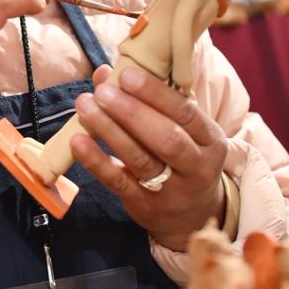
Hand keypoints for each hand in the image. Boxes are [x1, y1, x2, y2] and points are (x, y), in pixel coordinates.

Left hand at [70, 65, 227, 250]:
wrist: (192, 216)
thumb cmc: (183, 157)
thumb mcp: (183, 129)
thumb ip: (150, 99)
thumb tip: (106, 72)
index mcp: (210, 141)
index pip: (186, 113)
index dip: (156, 94)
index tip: (127, 75)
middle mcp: (196, 167)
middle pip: (166, 139)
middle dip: (133, 113)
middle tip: (104, 92)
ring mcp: (171, 190)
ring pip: (140, 160)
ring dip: (109, 131)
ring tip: (86, 106)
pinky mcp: (145, 206)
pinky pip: (118, 182)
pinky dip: (97, 162)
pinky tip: (78, 141)